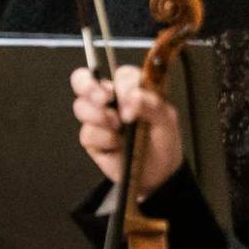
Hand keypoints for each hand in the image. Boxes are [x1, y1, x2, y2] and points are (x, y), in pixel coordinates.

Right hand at [70, 64, 184, 203]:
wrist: (159, 174)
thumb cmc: (163, 141)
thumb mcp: (166, 120)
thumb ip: (152, 104)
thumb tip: (133, 97)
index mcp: (129, 88)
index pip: (119, 75)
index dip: (123, 84)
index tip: (133, 98)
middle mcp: (110, 100)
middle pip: (83, 79)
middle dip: (88, 86)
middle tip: (104, 99)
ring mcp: (98, 118)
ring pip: (81, 106)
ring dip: (98, 116)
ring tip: (117, 127)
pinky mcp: (92, 139)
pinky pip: (88, 133)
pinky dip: (104, 139)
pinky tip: (116, 145)